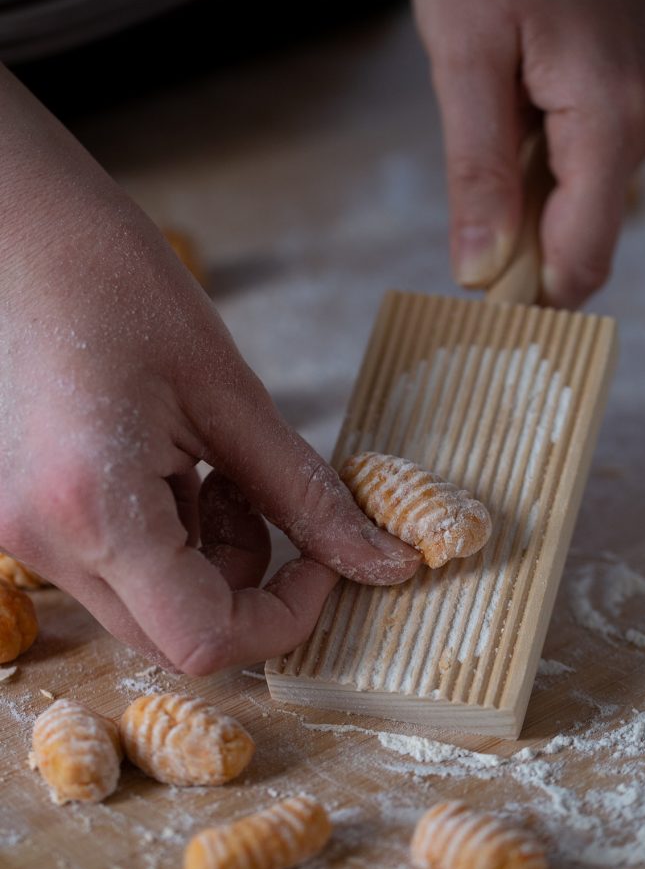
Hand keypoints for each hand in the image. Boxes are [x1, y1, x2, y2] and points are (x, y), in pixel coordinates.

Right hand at [0, 67, 419, 673]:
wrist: (12, 228)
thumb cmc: (114, 281)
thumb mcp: (229, 393)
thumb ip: (304, 494)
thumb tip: (384, 562)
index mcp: (95, 509)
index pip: (203, 640)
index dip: (283, 615)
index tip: (320, 561)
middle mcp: (42, 541)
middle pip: (172, 634)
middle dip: (243, 583)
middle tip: (258, 498)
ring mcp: (20, 534)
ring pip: (143, 604)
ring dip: (201, 557)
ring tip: (205, 466)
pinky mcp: (17, 516)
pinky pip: (110, 566)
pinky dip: (158, 537)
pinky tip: (163, 463)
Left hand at [409, 0, 644, 305]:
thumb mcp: (462, 57)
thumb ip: (478, 173)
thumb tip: (481, 271)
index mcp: (613, 112)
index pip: (582, 257)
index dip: (533, 293)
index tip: (488, 302)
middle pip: (588, 222)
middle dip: (529, 218)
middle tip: (487, 150)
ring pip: (598, 181)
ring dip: (546, 169)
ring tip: (514, 95)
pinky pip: (612, 139)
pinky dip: (569, 137)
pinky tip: (542, 82)